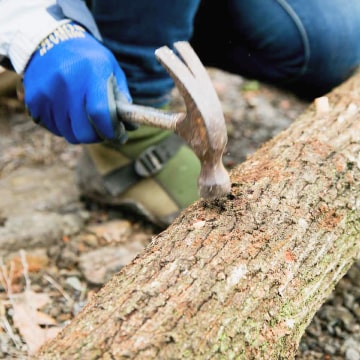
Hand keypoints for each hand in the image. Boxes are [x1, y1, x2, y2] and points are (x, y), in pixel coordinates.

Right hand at [23, 23, 132, 143]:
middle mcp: (67, 83)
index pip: (101, 113)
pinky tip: (70, 114)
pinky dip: (65, 127)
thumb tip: (131, 126)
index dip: (112, 131)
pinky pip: (54, 129)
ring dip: (81, 133)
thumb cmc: (89, 60)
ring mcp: (47, 93)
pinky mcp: (34, 101)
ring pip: (69, 134)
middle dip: (99, 136)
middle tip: (104, 131)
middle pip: (84, 131)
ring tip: (86, 120)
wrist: (51, 41)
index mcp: (92, 73)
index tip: (120, 135)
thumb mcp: (111, 69)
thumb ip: (122, 97)